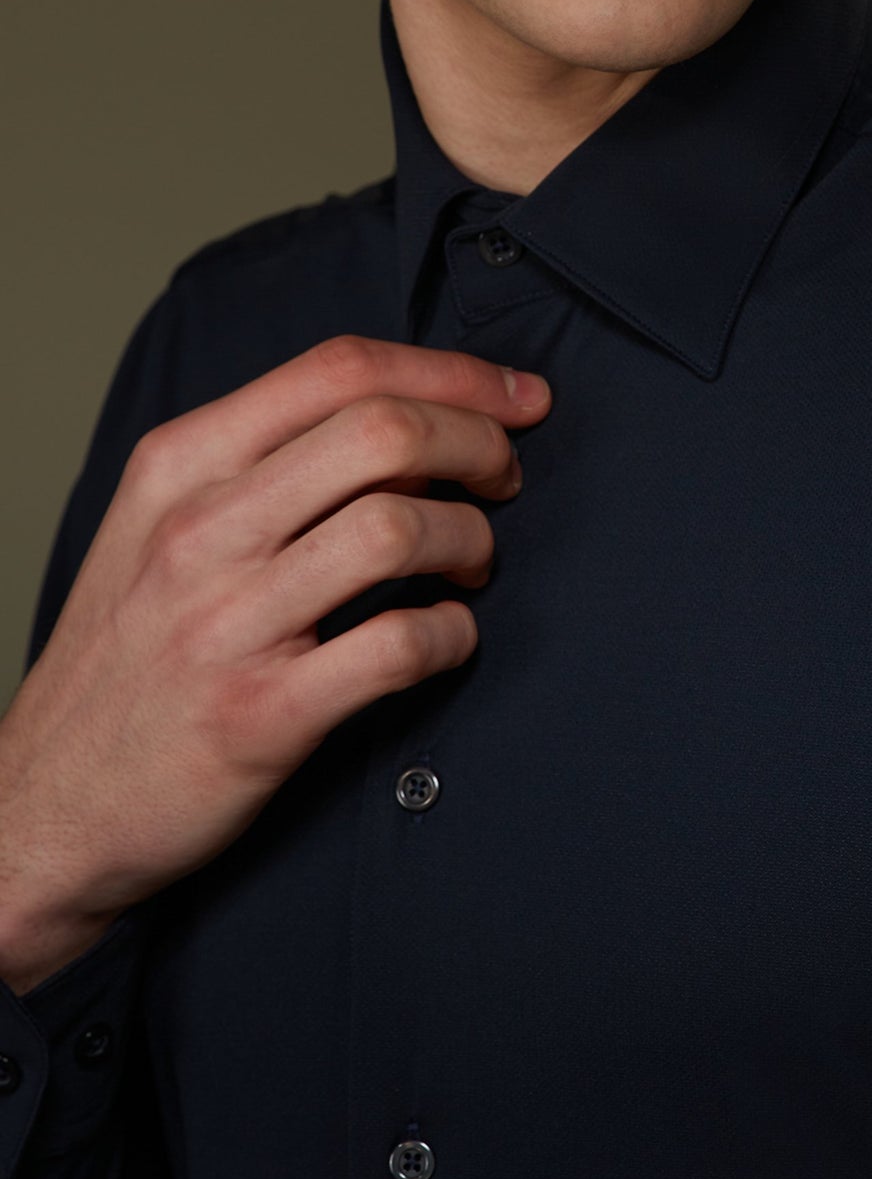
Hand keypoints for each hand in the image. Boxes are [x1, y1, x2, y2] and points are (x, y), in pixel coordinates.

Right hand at [0, 336, 551, 988]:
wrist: (44, 808)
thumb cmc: (126, 658)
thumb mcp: (159, 524)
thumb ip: (263, 461)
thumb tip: (405, 414)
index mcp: (180, 465)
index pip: (339, 370)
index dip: (453, 372)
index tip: (518, 395)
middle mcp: (199, 530)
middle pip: (382, 431)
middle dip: (479, 442)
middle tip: (505, 477)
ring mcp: (227, 623)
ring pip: (398, 527)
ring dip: (471, 537)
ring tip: (473, 562)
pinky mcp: (260, 715)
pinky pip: (397, 646)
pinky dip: (452, 635)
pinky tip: (447, 637)